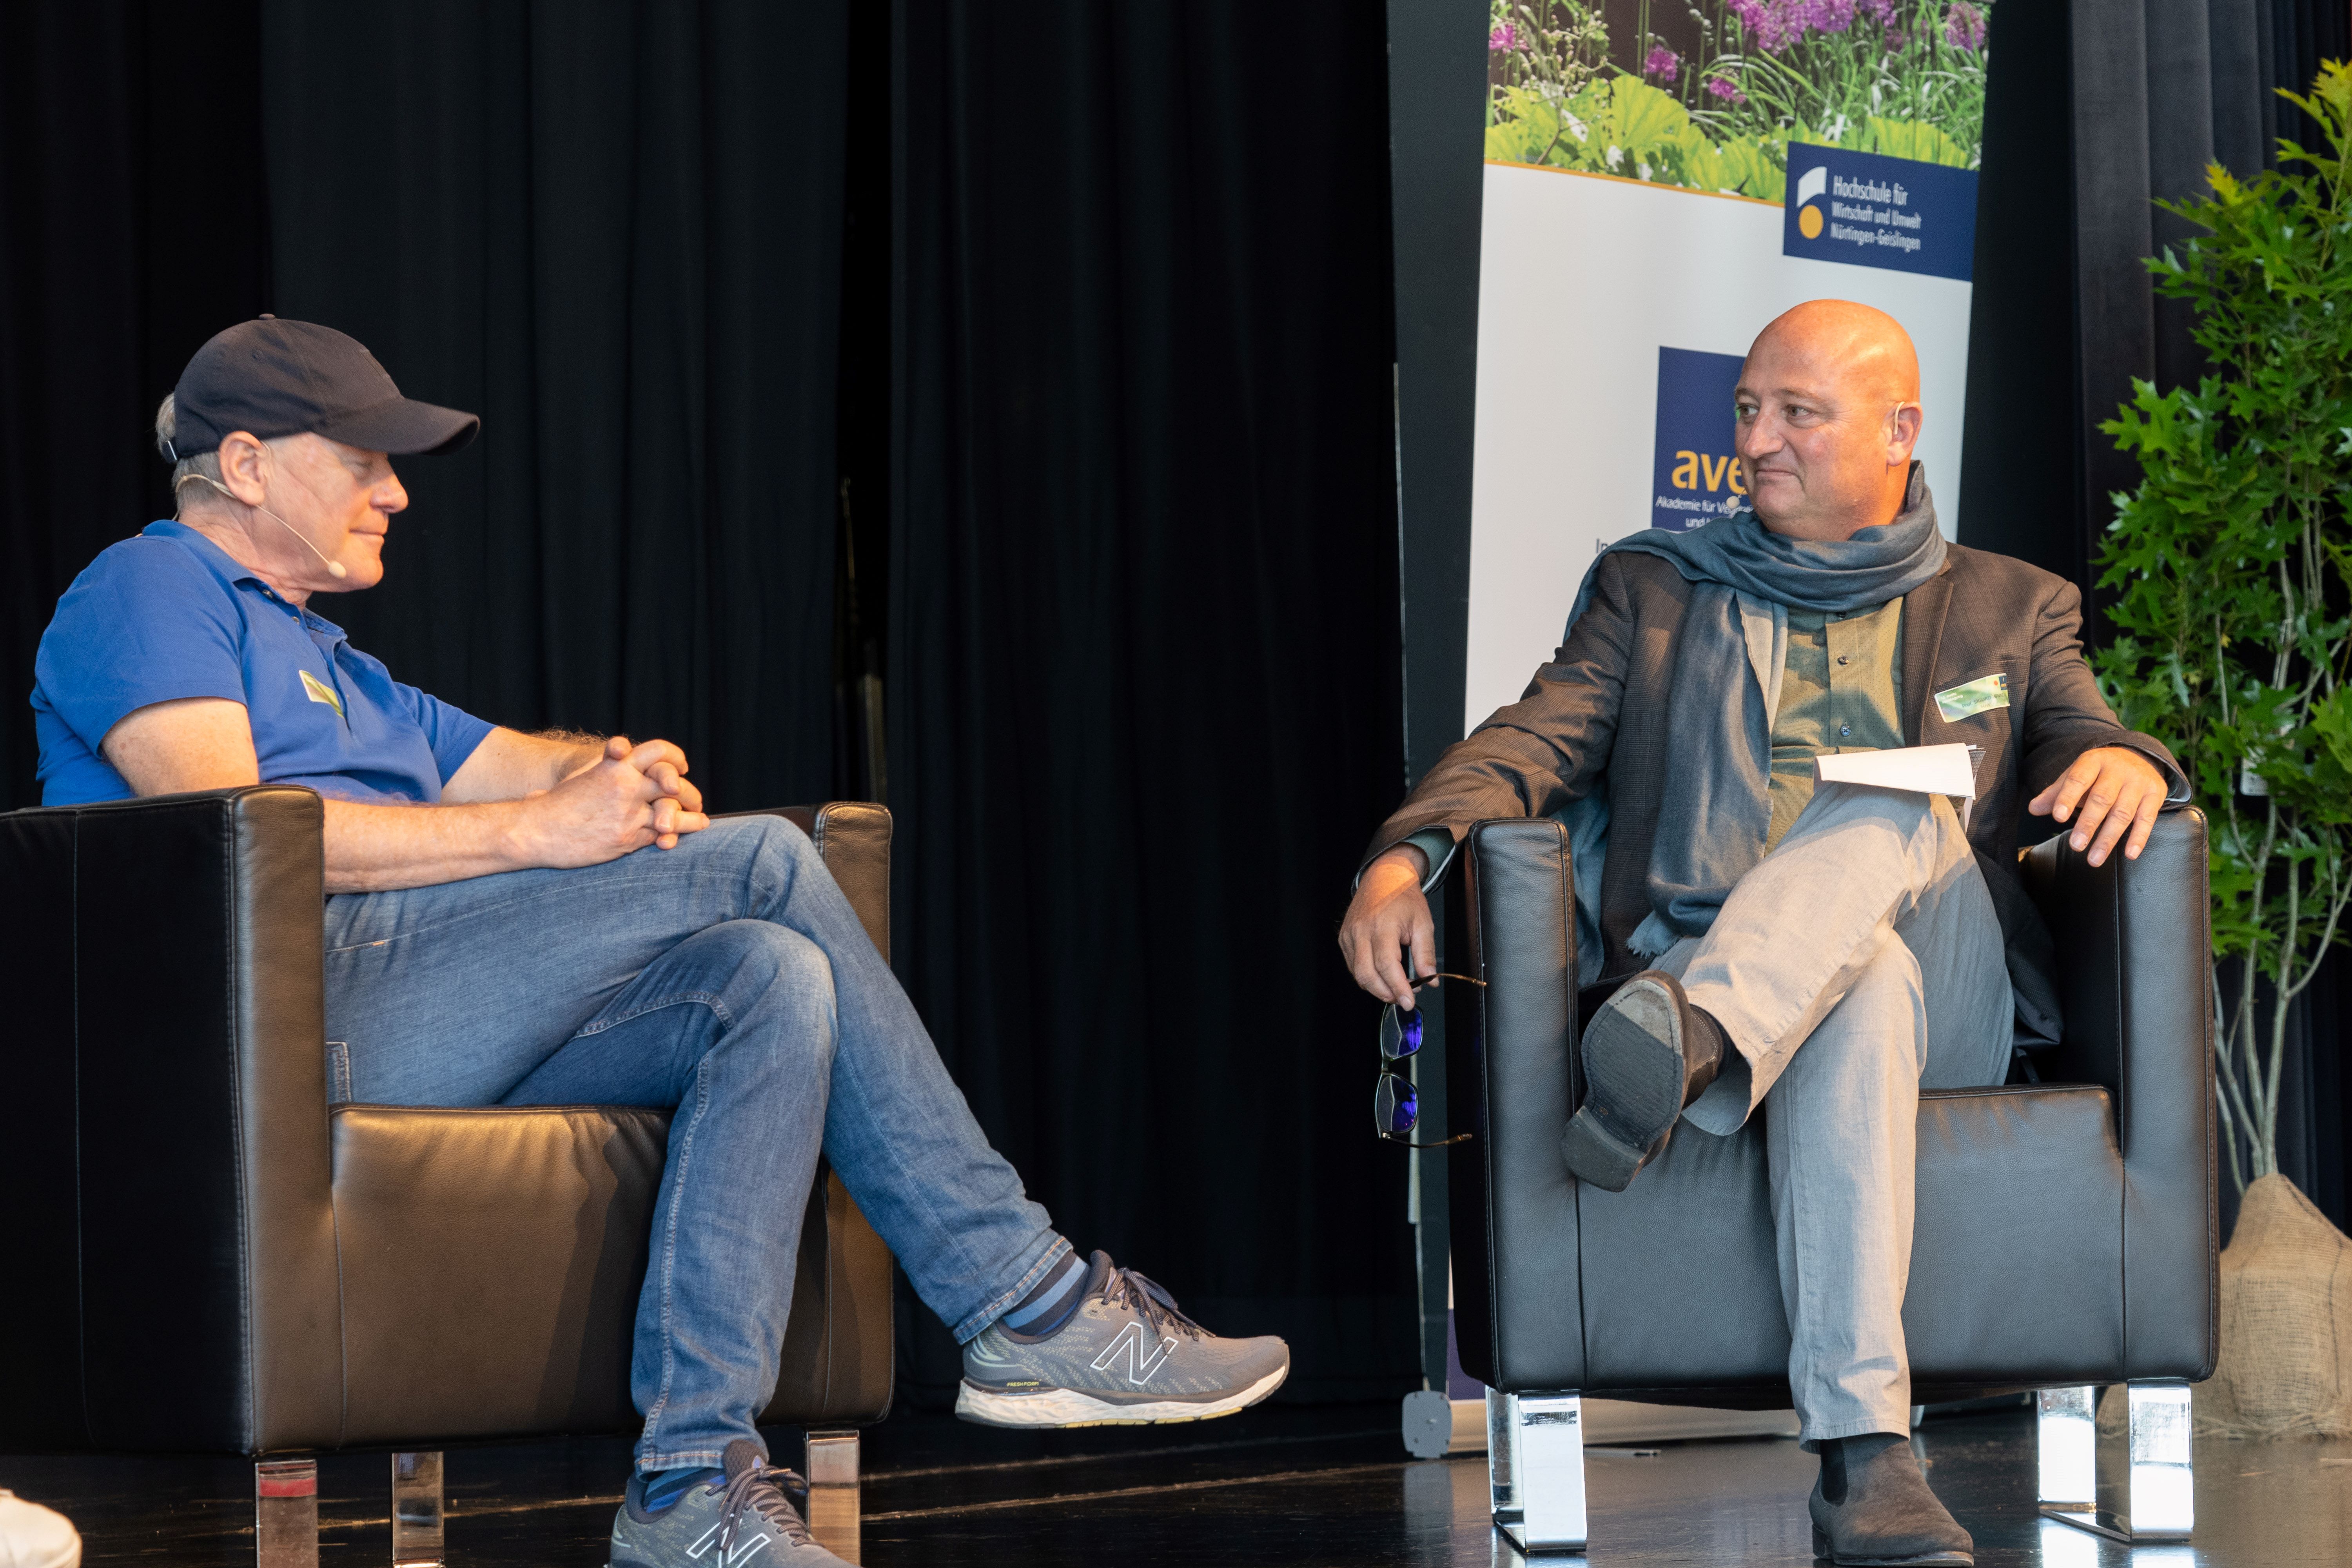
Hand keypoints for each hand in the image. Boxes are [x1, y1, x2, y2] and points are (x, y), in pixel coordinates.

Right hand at [519, 739, 709, 865]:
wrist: (534, 830)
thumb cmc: (555, 803)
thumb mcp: (584, 776)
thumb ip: (608, 767)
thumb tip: (620, 755)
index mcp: (615, 766)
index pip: (656, 751)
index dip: (673, 758)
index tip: (681, 766)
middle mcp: (625, 786)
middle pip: (672, 783)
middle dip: (688, 792)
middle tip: (694, 798)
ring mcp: (628, 813)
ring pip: (672, 813)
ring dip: (689, 818)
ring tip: (701, 820)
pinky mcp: (626, 838)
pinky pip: (658, 837)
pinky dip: (671, 838)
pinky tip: (676, 839)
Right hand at [1339, 845, 1436, 1006]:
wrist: (1384, 876)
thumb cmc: (1403, 897)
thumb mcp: (1423, 923)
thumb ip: (1425, 953)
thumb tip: (1429, 979)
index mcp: (1382, 925)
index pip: (1387, 965)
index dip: (1398, 988)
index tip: (1409, 1001)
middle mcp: (1361, 931)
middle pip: (1367, 975)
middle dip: (1386, 993)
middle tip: (1403, 998)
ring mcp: (1349, 935)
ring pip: (1357, 974)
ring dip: (1376, 988)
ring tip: (1395, 989)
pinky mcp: (1343, 938)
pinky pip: (1352, 966)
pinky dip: (1367, 976)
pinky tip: (1381, 976)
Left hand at [2027, 745, 2167, 866]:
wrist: (2138, 756)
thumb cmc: (2099, 772)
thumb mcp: (2077, 776)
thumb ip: (2056, 793)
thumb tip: (2033, 809)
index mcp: (2093, 761)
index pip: (2078, 779)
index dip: (2068, 798)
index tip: (2058, 816)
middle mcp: (2118, 770)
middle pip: (2102, 799)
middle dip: (2088, 824)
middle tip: (2075, 846)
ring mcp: (2139, 782)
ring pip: (2123, 813)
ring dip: (2108, 838)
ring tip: (2094, 859)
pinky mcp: (2155, 794)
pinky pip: (2147, 819)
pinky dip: (2139, 838)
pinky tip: (2129, 854)